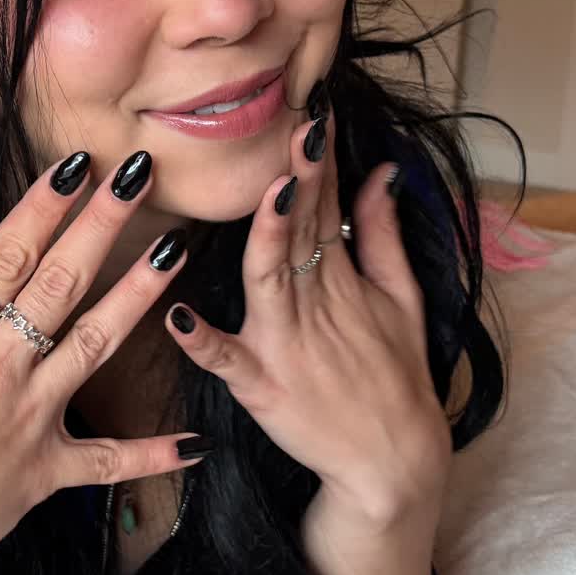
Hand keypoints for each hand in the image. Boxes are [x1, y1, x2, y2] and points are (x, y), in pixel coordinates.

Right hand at [0, 152, 205, 574]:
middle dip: (101, 226)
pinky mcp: (44, 474)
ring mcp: (28, 422)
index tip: (75, 165)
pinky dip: (150, 453)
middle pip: (60, 285)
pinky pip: (107, 462)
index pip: (4, 257)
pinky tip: (194, 442)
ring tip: (175, 256)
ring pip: (94, 347)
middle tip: (139, 176)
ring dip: (137, 299)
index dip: (42, 207)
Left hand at [163, 99, 452, 516]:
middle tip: (298, 132)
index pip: (326, 207)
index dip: (320, 162)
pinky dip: (201, 340)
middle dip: (299, 180)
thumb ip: (382, 235)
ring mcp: (283, 345)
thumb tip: (380, 173)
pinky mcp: (259, 385)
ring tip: (269, 195)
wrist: (395, 462)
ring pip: (268, 282)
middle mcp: (310, 304)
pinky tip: (175, 314)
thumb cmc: (395, 377)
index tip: (316, 111)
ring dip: (267, 239)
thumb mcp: (400, 300)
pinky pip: (224, 360)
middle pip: (299, 233)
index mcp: (338, 278)